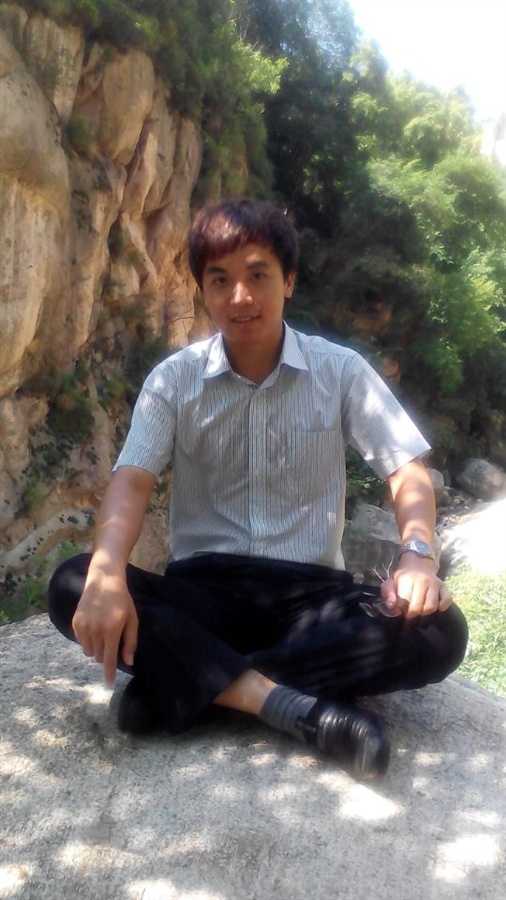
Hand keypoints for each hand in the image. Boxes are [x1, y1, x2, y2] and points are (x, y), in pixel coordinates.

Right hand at [72, 569, 137, 685]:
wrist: (104, 580)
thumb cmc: (122, 601)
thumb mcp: (132, 619)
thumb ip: (130, 642)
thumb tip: (128, 662)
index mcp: (112, 629)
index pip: (109, 658)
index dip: (109, 673)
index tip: (108, 684)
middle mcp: (96, 630)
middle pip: (99, 656)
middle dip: (106, 653)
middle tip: (111, 638)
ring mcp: (83, 626)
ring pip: (89, 651)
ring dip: (96, 648)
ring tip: (102, 631)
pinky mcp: (75, 622)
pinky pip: (81, 642)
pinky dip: (87, 640)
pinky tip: (93, 625)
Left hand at [380, 558, 452, 618]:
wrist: (418, 565)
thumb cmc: (403, 577)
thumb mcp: (390, 582)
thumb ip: (387, 594)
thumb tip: (392, 607)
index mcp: (408, 579)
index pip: (404, 603)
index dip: (401, 610)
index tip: (400, 609)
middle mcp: (423, 581)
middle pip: (418, 607)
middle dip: (411, 614)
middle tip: (409, 612)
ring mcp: (435, 584)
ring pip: (432, 607)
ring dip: (425, 612)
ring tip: (419, 608)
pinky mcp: (445, 587)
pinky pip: (447, 601)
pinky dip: (442, 606)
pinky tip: (434, 605)